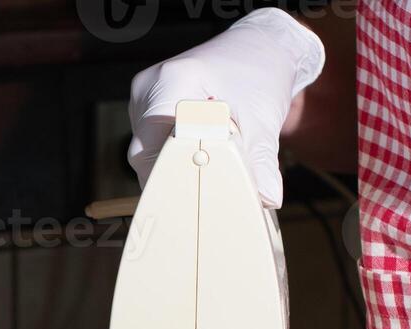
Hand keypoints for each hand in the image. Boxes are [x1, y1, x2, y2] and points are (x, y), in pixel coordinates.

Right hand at [128, 7, 324, 205]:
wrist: (260, 49)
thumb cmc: (260, 74)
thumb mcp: (263, 121)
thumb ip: (261, 163)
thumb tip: (267, 198)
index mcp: (172, 82)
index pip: (156, 148)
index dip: (177, 177)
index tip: (200, 195)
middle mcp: (149, 88)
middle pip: (145, 155)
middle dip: (175, 176)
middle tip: (208, 188)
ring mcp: (143, 98)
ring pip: (146, 153)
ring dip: (174, 167)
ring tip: (207, 163)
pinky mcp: (147, 107)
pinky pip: (151, 145)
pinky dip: (173, 157)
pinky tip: (198, 155)